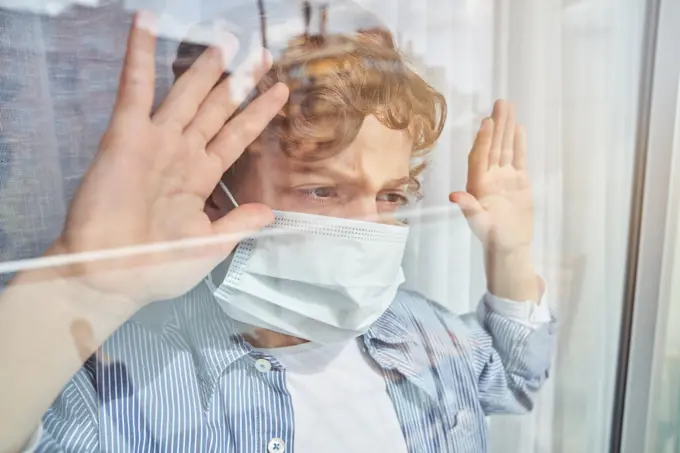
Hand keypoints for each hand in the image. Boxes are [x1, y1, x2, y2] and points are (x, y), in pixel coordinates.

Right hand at [53, 12, 288, 305]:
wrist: (112, 276)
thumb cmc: (158, 267)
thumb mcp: (209, 247)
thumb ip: (238, 224)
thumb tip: (269, 212)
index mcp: (202, 177)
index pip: (237, 135)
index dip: (258, 112)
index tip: (281, 91)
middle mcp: (183, 153)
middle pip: (217, 108)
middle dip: (239, 81)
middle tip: (262, 54)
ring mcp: (156, 142)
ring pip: (185, 94)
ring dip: (204, 68)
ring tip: (225, 40)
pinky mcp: (126, 136)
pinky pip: (133, 90)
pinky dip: (138, 56)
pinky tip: (146, 24)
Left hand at [450, 100, 538, 300]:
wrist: (509, 245)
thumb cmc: (491, 236)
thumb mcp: (479, 223)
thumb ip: (468, 207)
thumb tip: (454, 196)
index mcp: (477, 184)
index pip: (480, 157)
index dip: (483, 140)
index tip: (486, 122)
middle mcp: (490, 176)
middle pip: (493, 146)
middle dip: (496, 124)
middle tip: (500, 102)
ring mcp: (505, 177)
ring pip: (506, 148)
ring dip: (507, 128)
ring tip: (509, 107)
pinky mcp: (519, 181)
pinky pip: (518, 158)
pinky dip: (518, 143)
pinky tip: (518, 128)